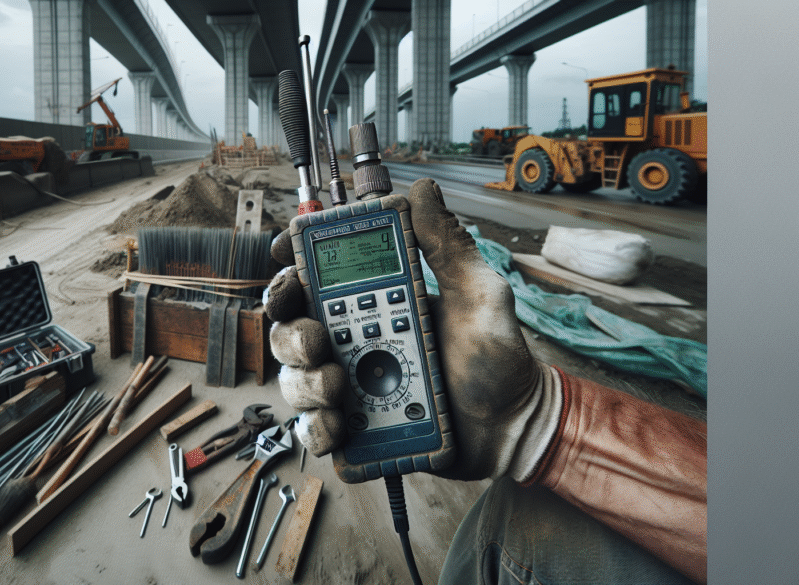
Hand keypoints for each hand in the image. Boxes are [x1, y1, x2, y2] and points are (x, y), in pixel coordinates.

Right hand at [265, 178, 562, 481]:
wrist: (513, 426)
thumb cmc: (498, 359)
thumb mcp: (478, 294)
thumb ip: (447, 246)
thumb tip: (422, 191)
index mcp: (375, 304)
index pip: (316, 280)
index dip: (290, 267)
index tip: (285, 258)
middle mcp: (355, 342)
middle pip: (291, 328)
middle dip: (291, 331)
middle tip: (318, 340)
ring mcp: (353, 388)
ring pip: (295, 380)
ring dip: (306, 382)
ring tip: (339, 387)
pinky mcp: (357, 430)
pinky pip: (315, 431)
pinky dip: (317, 429)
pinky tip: (339, 427)